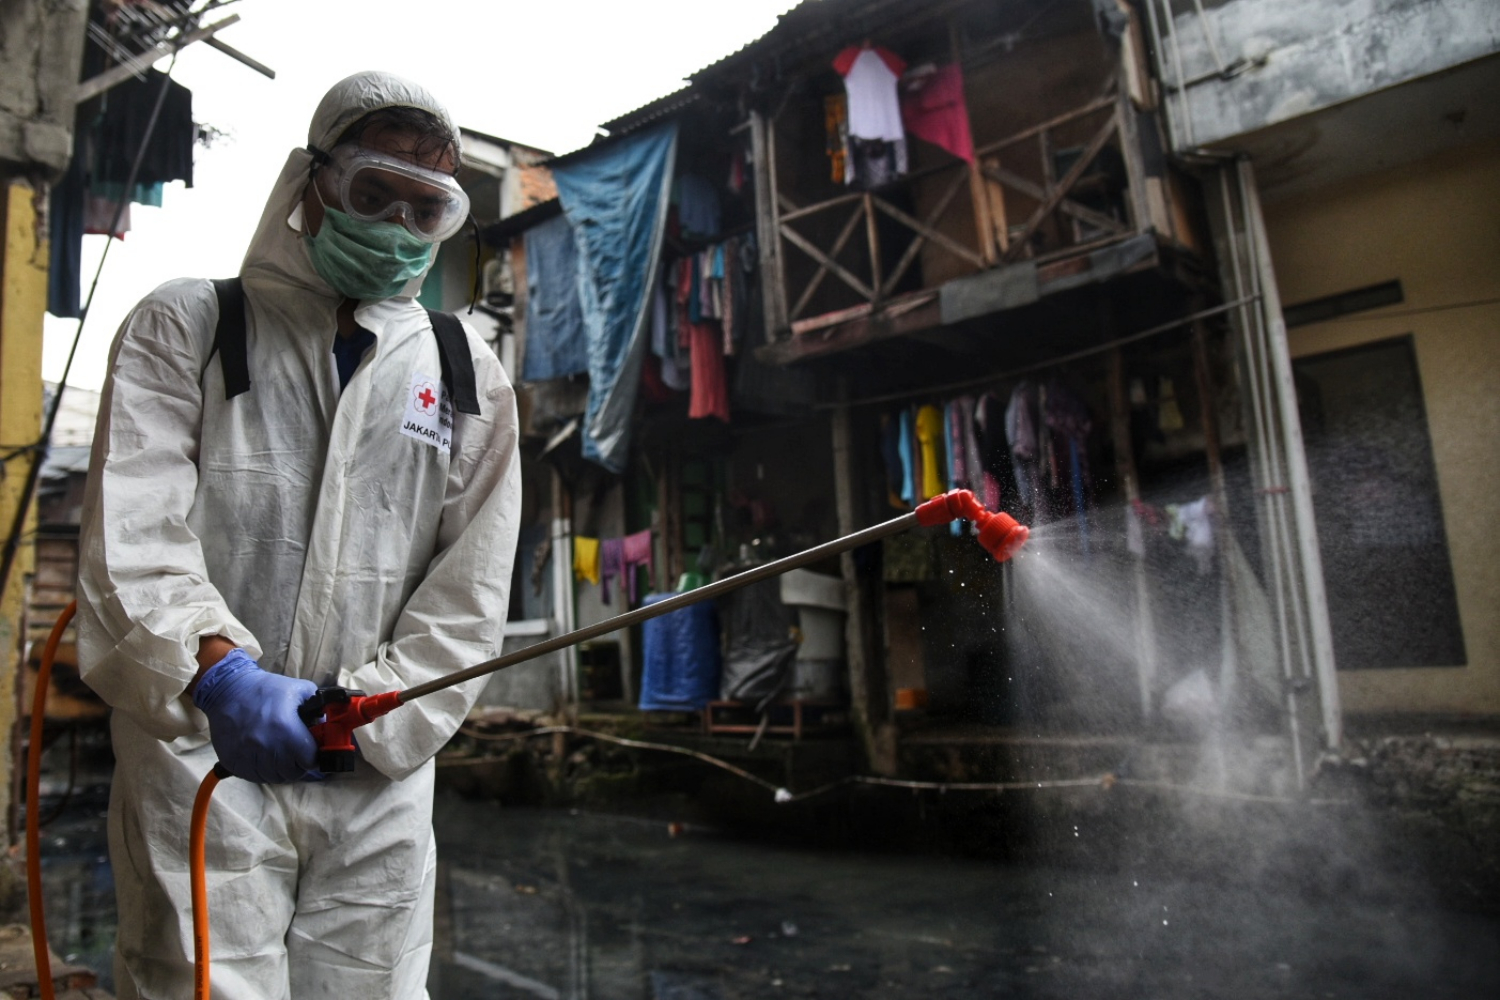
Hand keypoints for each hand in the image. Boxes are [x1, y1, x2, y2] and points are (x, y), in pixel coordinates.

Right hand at [191, 649, 319, 782]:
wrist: (227, 690)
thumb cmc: (265, 689)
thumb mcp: (299, 690)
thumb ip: (319, 708)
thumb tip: (327, 725)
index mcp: (285, 729)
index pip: (309, 760)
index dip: (314, 757)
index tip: (312, 752)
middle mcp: (266, 746)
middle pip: (292, 772)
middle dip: (298, 764)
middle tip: (297, 755)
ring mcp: (247, 756)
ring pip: (273, 777)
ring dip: (280, 770)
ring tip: (280, 756)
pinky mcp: (233, 761)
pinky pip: (254, 777)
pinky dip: (262, 772)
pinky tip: (264, 759)